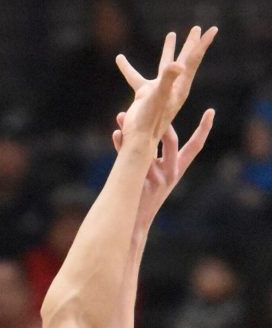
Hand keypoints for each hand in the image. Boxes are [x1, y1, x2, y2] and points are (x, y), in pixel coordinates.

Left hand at [112, 107, 214, 228]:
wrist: (134, 222)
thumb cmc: (142, 198)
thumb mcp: (154, 177)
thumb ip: (151, 156)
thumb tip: (144, 129)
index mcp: (177, 169)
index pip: (195, 147)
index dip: (203, 130)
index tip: (211, 111)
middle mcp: (171, 172)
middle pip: (172, 141)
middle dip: (162, 122)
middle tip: (154, 105)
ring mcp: (158, 179)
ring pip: (149, 149)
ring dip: (135, 130)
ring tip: (122, 115)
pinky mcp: (143, 184)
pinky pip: (132, 160)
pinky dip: (122, 146)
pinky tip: (116, 134)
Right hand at [117, 25, 216, 143]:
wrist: (138, 139)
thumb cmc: (150, 120)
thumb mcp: (160, 96)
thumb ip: (168, 79)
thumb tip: (178, 64)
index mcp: (180, 86)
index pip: (193, 60)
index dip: (202, 43)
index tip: (212, 29)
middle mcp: (173, 87)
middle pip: (186, 60)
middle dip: (191, 44)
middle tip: (196, 28)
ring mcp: (159, 90)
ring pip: (165, 65)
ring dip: (169, 50)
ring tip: (171, 34)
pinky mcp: (145, 95)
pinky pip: (136, 77)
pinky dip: (128, 68)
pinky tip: (120, 58)